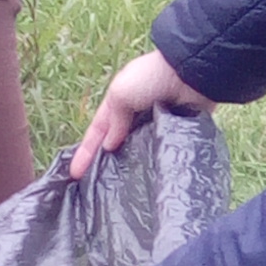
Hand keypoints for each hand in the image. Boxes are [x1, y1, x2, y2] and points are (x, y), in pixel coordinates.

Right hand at [69, 50, 209, 174]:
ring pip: (136, 152)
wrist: (191, 73)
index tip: (74, 175)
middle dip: (104, 163)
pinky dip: (151, 164)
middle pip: (115, 145)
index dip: (85, 152)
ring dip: (128, 167)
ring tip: (117, 192)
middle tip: (92, 188)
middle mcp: (136, 117)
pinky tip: (145, 181)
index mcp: (119, 104)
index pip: (97, 132)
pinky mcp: (175, 134)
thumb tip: (110, 146)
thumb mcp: (121, 93)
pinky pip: (158, 153)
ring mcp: (156, 127)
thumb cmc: (150, 77)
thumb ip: (113, 120)